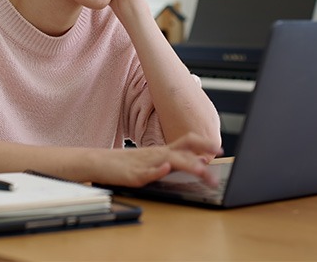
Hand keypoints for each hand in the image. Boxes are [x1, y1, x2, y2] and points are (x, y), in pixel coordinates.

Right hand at [92, 133, 222, 187]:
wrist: (97, 162)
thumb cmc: (124, 163)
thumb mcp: (151, 160)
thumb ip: (172, 161)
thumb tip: (198, 162)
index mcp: (161, 150)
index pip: (186, 141)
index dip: (203, 142)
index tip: (219, 147)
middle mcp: (156, 154)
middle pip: (183, 151)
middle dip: (202, 156)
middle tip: (218, 165)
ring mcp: (145, 164)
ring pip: (169, 161)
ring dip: (187, 166)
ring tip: (202, 171)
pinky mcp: (133, 175)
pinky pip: (146, 172)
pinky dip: (156, 170)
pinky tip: (165, 169)